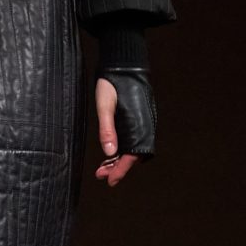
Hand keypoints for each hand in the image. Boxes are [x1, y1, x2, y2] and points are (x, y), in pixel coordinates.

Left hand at [94, 68, 155, 186]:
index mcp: (138, 126)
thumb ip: (107, 129)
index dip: (120, 171)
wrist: (124, 63)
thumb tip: (109, 153)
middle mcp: (145, 126)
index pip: (132, 157)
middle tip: (100, 175)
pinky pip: (134, 140)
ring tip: (103, 167)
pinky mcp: (140, 118)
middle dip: (118, 167)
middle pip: (133, 156)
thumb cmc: (112, 83)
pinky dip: (123, 149)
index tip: (109, 181)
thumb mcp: (104, 105)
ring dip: (119, 159)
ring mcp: (144, 122)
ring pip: (133, 149)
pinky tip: (112, 152)